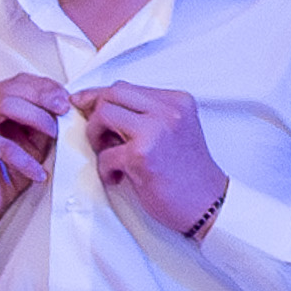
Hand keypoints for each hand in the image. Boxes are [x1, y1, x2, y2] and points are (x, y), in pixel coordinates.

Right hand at [0, 73, 67, 226]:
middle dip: (43, 97)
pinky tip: (37, 171)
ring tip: (53, 133)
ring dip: (36, 118)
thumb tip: (64, 106)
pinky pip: (4, 146)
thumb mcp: (32, 138)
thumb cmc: (5, 168)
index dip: (45, 86)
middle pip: (13, 88)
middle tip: (63, 110)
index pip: (20, 81)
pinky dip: (25, 160)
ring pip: (6, 105)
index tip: (65, 98)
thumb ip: (43, 119)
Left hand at [76, 80, 227, 237]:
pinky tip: (117, 177)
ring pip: (104, 115)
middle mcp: (168, 111)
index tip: (83, 104)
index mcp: (177, 101)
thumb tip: (100, 107)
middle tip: (96, 136)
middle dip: (94, 113)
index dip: (98, 97)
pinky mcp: (141, 155)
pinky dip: (104, 169)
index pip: (126, 87)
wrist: (208, 203)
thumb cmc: (187, 173)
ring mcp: (155, 131)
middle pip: (113, 93)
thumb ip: (144, 116)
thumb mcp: (172, 131)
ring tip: (108, 155)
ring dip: (95, 137)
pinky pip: (104, 154)